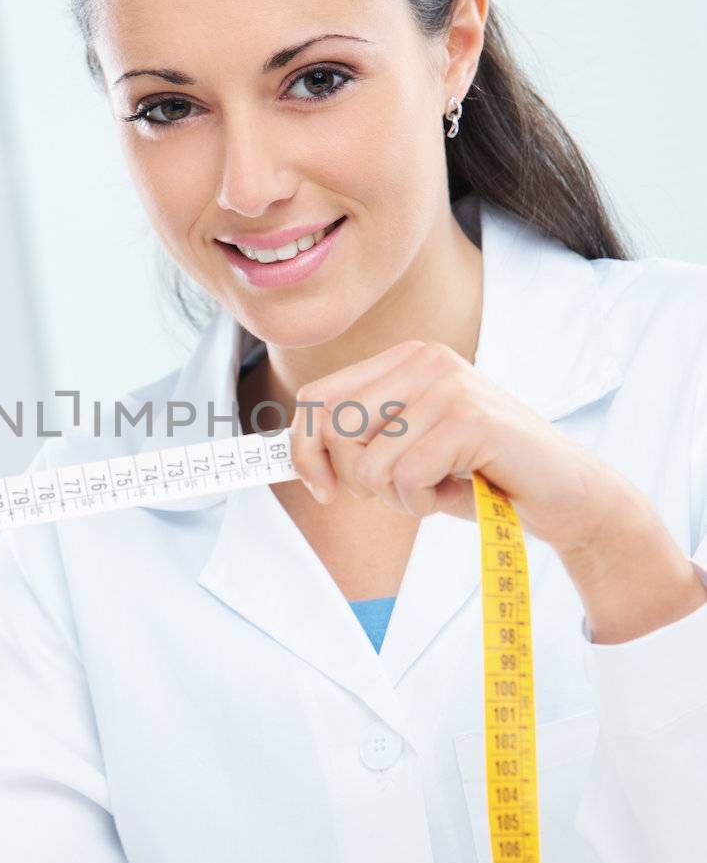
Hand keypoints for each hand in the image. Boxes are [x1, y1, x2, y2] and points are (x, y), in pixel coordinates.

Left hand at [289, 339, 627, 555]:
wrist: (566, 493)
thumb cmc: (484, 475)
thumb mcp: (411, 449)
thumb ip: (362, 441)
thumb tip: (295, 458)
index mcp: (406, 359)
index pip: (318, 398)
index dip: (305, 450)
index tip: (322, 488)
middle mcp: (424, 360)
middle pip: (334, 428)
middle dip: (354, 480)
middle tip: (400, 491)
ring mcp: (447, 385)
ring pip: (369, 462)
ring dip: (398, 497)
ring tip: (440, 488)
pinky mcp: (468, 419)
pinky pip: (405, 478)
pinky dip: (424, 503)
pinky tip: (460, 492)